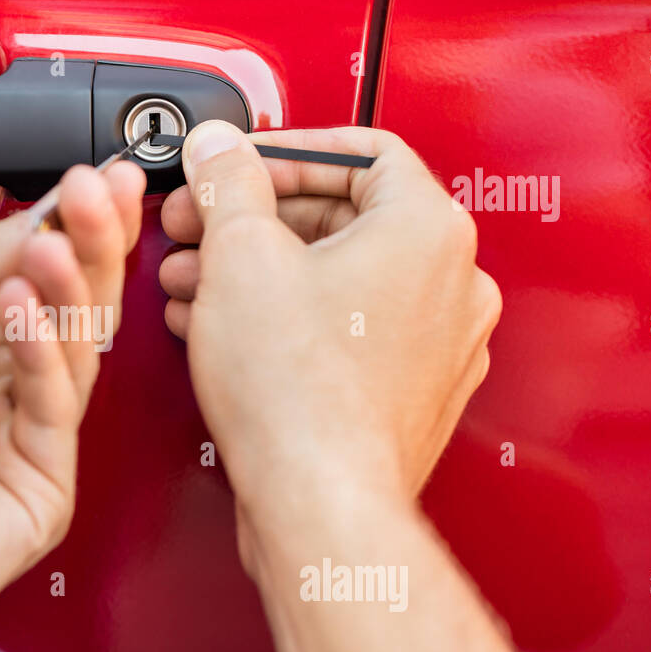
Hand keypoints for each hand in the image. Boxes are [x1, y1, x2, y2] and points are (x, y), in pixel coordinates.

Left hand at [0, 161, 146, 631]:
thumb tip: (32, 218)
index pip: (36, 273)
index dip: (69, 226)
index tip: (94, 179)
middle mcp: (1, 384)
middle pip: (71, 304)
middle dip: (89, 244)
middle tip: (99, 194)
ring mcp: (25, 435)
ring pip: (77, 349)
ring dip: (68, 288)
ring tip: (52, 245)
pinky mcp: (42, 486)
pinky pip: (55, 404)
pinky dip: (43, 350)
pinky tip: (24, 306)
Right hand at [158, 122, 499, 549]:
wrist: (319, 502)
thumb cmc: (299, 396)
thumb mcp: (240, 257)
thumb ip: (227, 183)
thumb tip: (219, 149)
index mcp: (430, 231)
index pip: (363, 151)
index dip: (284, 152)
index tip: (237, 166)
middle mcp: (452, 284)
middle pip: (346, 217)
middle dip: (256, 221)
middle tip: (201, 226)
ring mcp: (439, 344)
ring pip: (341, 278)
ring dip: (262, 271)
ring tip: (198, 283)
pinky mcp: (412, 391)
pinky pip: (349, 330)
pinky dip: (290, 318)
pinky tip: (228, 330)